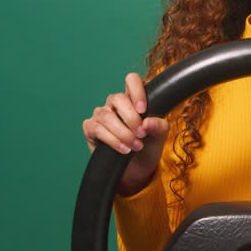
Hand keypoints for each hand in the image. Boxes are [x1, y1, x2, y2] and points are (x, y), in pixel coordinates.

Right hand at [81, 72, 170, 194]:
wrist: (136, 170)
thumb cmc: (148, 147)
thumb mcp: (160, 137)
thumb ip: (159, 127)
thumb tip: (148, 122)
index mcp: (133, 98)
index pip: (131, 80)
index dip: (136, 90)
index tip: (143, 110)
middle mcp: (115, 103)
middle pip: (117, 98)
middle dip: (131, 118)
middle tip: (142, 134)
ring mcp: (101, 114)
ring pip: (107, 115)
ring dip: (123, 133)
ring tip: (136, 146)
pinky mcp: (90, 128)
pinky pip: (98, 129)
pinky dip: (113, 140)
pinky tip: (124, 149)